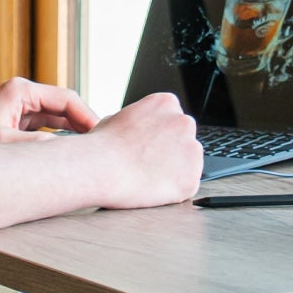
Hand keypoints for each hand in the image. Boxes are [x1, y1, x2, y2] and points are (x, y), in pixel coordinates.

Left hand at [0, 78, 99, 143]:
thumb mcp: (2, 143)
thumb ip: (34, 147)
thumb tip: (65, 154)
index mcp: (22, 91)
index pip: (66, 99)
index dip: (87, 116)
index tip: (100, 135)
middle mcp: (22, 95)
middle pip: (64, 106)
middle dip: (83, 124)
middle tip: (100, 144)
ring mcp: (19, 107)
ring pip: (56, 117)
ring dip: (71, 131)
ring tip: (88, 151)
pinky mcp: (15, 120)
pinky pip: (44, 127)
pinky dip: (57, 138)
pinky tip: (66, 153)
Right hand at [89, 93, 203, 207]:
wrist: (102, 169)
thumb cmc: (103, 146)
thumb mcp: (117, 119)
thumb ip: (138, 123)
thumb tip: (140, 132)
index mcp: (166, 103)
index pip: (172, 120)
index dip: (158, 137)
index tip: (147, 147)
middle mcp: (184, 122)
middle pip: (183, 140)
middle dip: (169, 152)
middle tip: (146, 164)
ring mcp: (191, 150)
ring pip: (187, 163)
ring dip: (173, 170)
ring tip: (146, 176)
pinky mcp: (191, 178)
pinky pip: (186, 185)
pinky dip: (173, 190)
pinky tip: (152, 187)